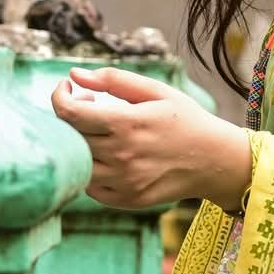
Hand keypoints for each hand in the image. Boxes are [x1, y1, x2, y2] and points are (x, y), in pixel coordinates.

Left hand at [50, 66, 251, 212]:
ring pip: (76, 163)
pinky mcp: (125, 199)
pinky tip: (106, 153)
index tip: (67, 88)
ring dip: (77, 144)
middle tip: (87, 104)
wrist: (215, 161)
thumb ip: (114, 80)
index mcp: (127, 123)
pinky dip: (89, 168)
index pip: (69, 112)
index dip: (59, 96)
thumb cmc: (185, 120)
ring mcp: (122, 181)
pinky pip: (90, 186)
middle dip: (69, 115)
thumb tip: (74, 74)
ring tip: (96, 130)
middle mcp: (121, 155)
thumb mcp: (156, 91)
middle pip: (69, 137)